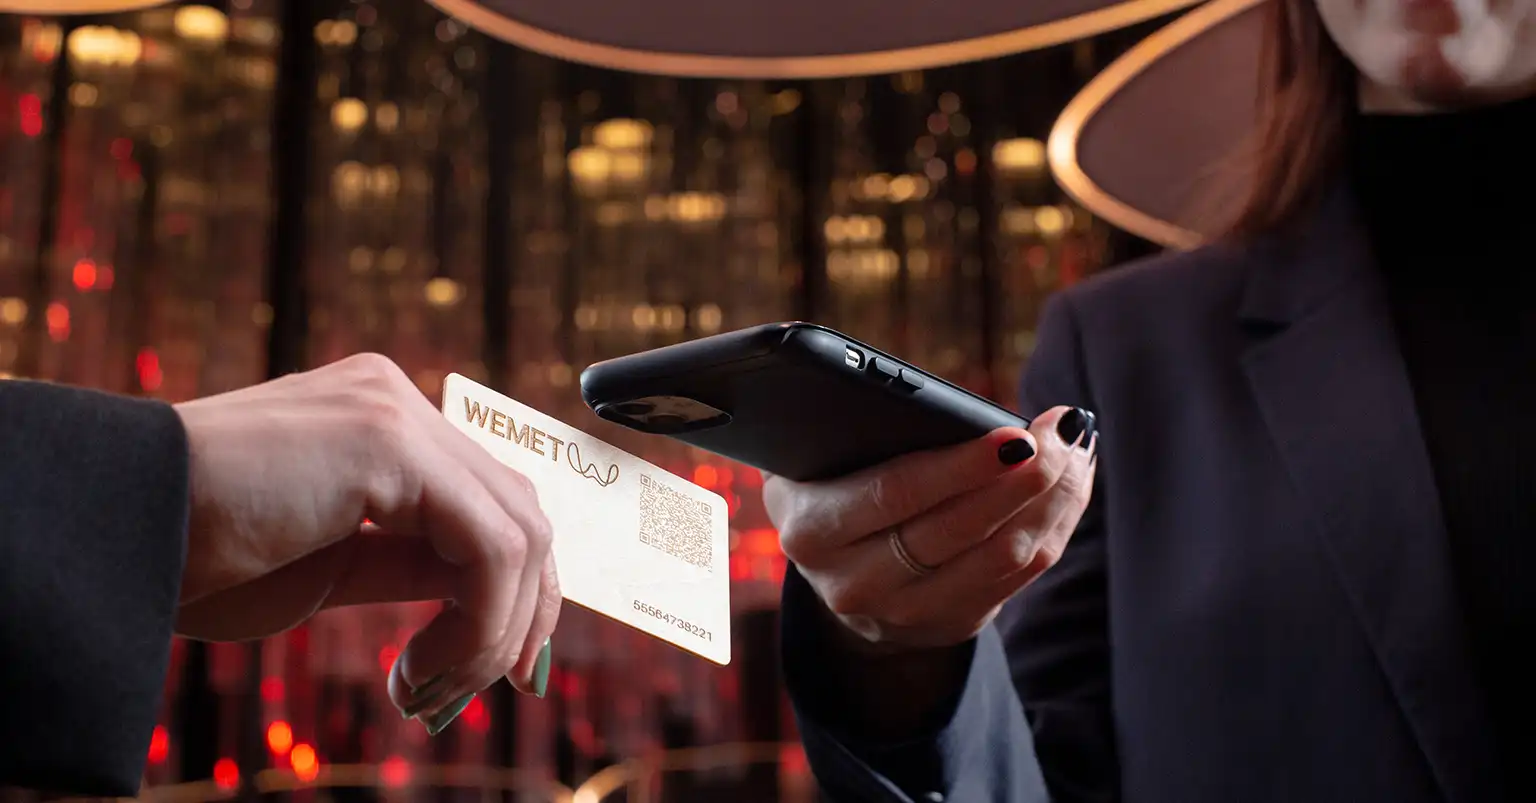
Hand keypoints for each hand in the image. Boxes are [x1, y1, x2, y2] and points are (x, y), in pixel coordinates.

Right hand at [170, 353, 559, 731]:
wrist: (112, 531)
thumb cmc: (198, 557)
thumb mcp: (332, 567)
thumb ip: (412, 562)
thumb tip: (488, 599)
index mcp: (383, 420)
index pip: (494, 500)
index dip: (519, 589)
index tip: (503, 667)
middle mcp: (398, 400)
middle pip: (521, 512)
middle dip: (519, 616)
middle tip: (471, 690)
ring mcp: (396, 412)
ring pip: (519, 532)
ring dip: (493, 632)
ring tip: (426, 690)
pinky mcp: (390, 442)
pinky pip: (490, 546)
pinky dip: (479, 623)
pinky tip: (418, 669)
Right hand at [768, 406, 1095, 651]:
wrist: (832, 564)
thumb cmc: (832, 481)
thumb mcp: (819, 457)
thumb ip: (862, 429)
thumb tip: (961, 409)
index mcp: (813, 527)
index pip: (896, 493)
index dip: (962, 466)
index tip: (1016, 435)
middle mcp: (852, 581)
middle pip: (958, 530)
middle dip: (1023, 479)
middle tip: (1062, 435)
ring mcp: (902, 612)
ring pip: (1000, 557)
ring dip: (1052, 500)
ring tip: (1076, 449)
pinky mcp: (949, 624)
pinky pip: (1018, 576)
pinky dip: (1054, 524)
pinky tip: (1072, 482)